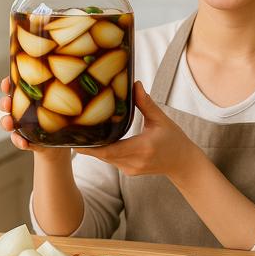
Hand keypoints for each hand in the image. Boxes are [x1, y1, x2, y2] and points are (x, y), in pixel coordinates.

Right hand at [0, 76, 66, 157]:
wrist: (62, 142)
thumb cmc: (62, 117)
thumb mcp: (64, 103)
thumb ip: (66, 94)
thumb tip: (78, 81)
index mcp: (28, 98)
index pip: (14, 88)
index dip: (7, 85)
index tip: (6, 83)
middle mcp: (21, 110)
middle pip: (6, 104)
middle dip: (4, 103)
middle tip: (8, 104)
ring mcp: (21, 125)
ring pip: (7, 122)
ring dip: (6, 122)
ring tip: (10, 124)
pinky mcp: (24, 139)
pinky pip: (17, 140)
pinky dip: (19, 141)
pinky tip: (24, 143)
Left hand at [75, 81, 202, 178]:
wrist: (183, 163)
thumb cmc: (174, 139)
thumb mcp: (161, 119)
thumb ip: (146, 103)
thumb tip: (134, 83)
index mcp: (143, 147)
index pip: (111, 150)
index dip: (92, 148)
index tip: (76, 141)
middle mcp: (135, 161)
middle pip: (104, 155)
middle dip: (88, 146)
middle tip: (71, 133)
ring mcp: (131, 169)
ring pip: (106, 159)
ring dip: (95, 149)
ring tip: (80, 135)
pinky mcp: (129, 171)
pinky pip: (112, 161)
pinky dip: (104, 152)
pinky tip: (97, 141)